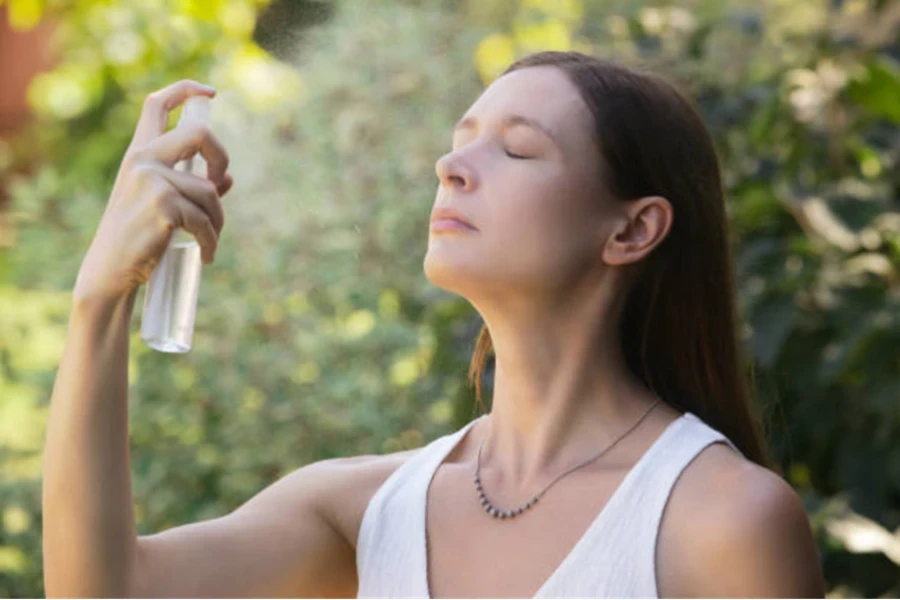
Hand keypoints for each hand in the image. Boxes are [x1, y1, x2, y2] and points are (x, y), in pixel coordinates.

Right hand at [73, 80, 232, 306]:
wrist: (111, 270)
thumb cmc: (137, 237)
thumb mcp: (161, 203)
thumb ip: (192, 185)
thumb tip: (227, 178)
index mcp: (139, 153)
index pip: (156, 104)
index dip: (185, 90)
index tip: (210, 93)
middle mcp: (142, 159)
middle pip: (199, 133)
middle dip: (222, 157)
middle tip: (219, 185)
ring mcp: (151, 180)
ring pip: (210, 191)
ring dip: (218, 220)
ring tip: (210, 240)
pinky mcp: (162, 205)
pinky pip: (205, 220)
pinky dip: (211, 241)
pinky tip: (207, 255)